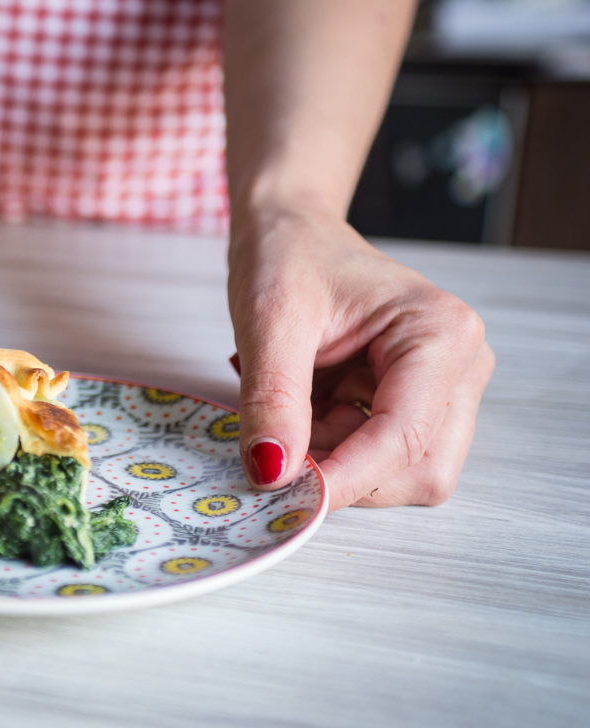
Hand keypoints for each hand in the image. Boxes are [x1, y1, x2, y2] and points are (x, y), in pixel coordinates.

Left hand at [227, 210, 493, 511]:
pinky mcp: (416, 403)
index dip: (346, 477)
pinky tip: (302, 411)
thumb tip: (274, 473)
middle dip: (347, 474)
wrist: (289, 230)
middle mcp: (459, 365)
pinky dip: (332, 449)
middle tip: (279, 450)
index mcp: (440, 333)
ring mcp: (443, 388)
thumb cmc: (288, 256)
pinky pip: (378, 456)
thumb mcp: (268, 321)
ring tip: (289, 412)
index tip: (288, 498)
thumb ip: (272, 400)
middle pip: (420, 469)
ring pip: (400, 472)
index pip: (403, 437)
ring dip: (337, 461)